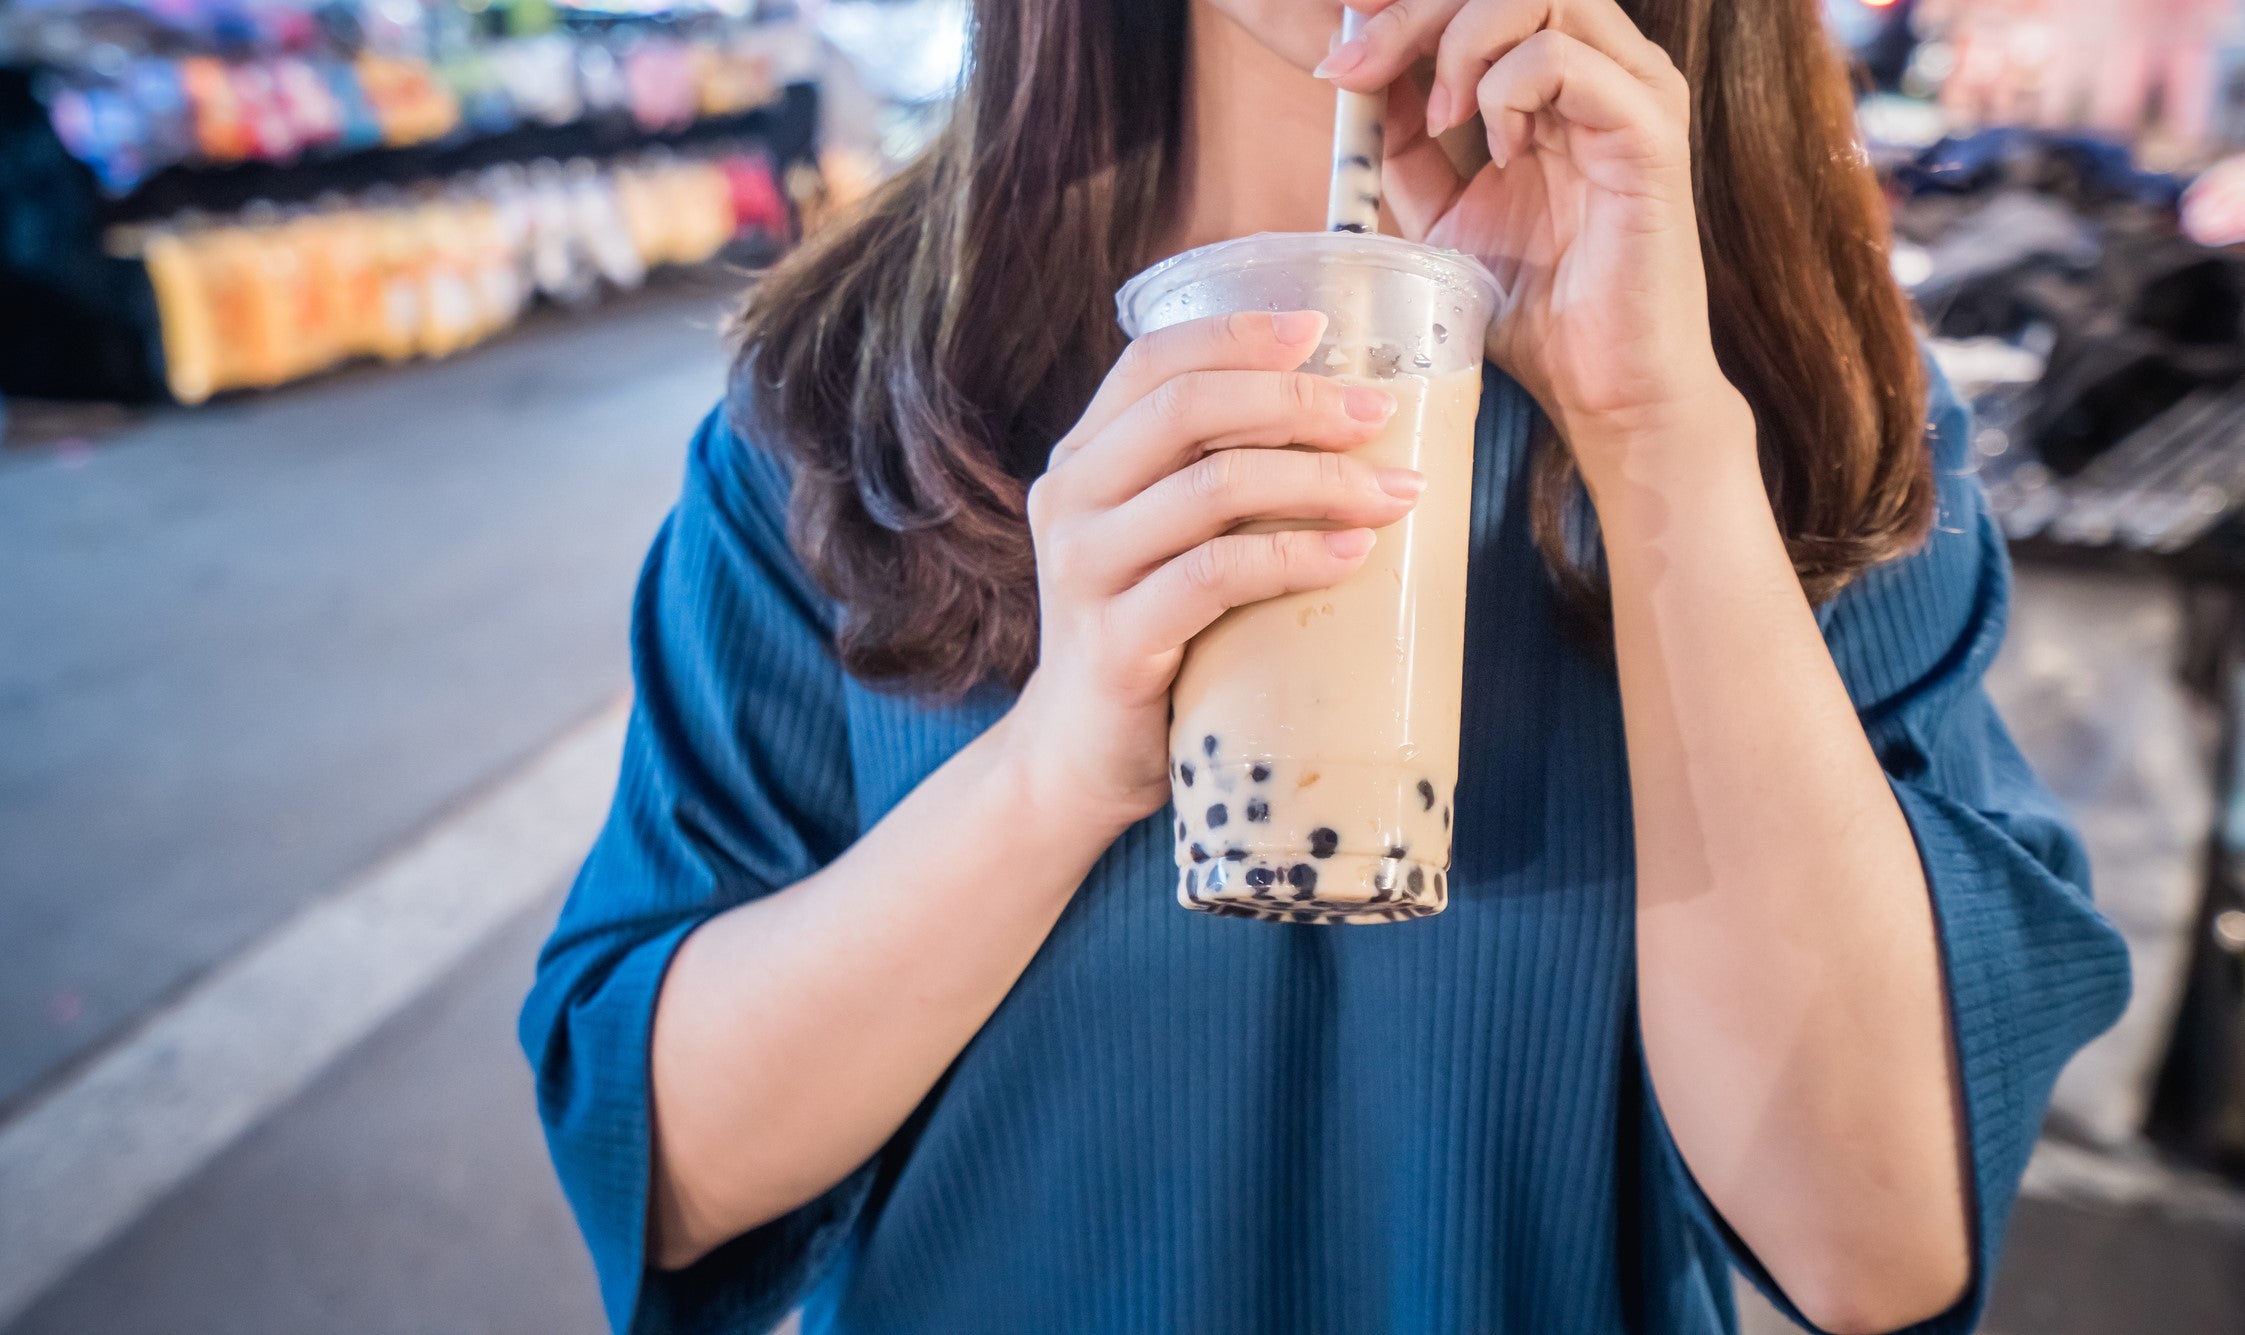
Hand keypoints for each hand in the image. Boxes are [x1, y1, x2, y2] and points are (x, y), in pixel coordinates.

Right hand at [1002, 310, 1422, 835]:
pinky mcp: (1114, 643)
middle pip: (1187, 410)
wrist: (1081, 756)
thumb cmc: (1152, 633)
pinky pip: (1211, 577)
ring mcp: (1085, 571)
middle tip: (1378, 415)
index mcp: (1085, 458)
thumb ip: (1215, 476)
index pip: (1152, 361)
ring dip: (1318, 480)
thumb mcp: (1168, 538)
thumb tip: (1351, 420)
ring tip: (1394, 495)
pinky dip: (1292, 557)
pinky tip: (1352, 555)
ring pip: (1210, 488)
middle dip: (1297, 402)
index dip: (1237, 335)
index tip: (1323, 329)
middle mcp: (1071, 500)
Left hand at [1320, 0, 1752, 496]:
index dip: (1405, 5)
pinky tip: (1501, 156)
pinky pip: (1565, 59)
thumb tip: (1357, 78)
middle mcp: (1607, 65)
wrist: (1604, 389)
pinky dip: (1508, 93)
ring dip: (1461, 45)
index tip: (1342, 47)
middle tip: (1360, 72)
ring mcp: (1635, 91)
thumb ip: (1406, 146)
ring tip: (1439, 120)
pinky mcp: (1650, 131)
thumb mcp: (1443, 215)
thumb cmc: (1538, 309)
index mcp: (1564, 75)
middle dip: (1415, 12)